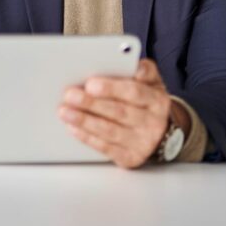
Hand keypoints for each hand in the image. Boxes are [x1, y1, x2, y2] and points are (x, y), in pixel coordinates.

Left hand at [58, 59, 172, 168]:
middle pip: (119, 112)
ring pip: (110, 131)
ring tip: (65, 111)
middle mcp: (153, 123)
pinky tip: (73, 127)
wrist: (160, 131)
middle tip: (70, 95)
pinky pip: (106, 148)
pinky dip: (87, 137)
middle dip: (91, 104)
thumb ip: (143, 70)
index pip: (134, 92)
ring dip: (84, 121)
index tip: (90, 84)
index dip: (111, 88)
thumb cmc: (148, 101)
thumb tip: (135, 67)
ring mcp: (142, 143)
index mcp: (157, 100)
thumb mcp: (152, 82)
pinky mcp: (130, 157)